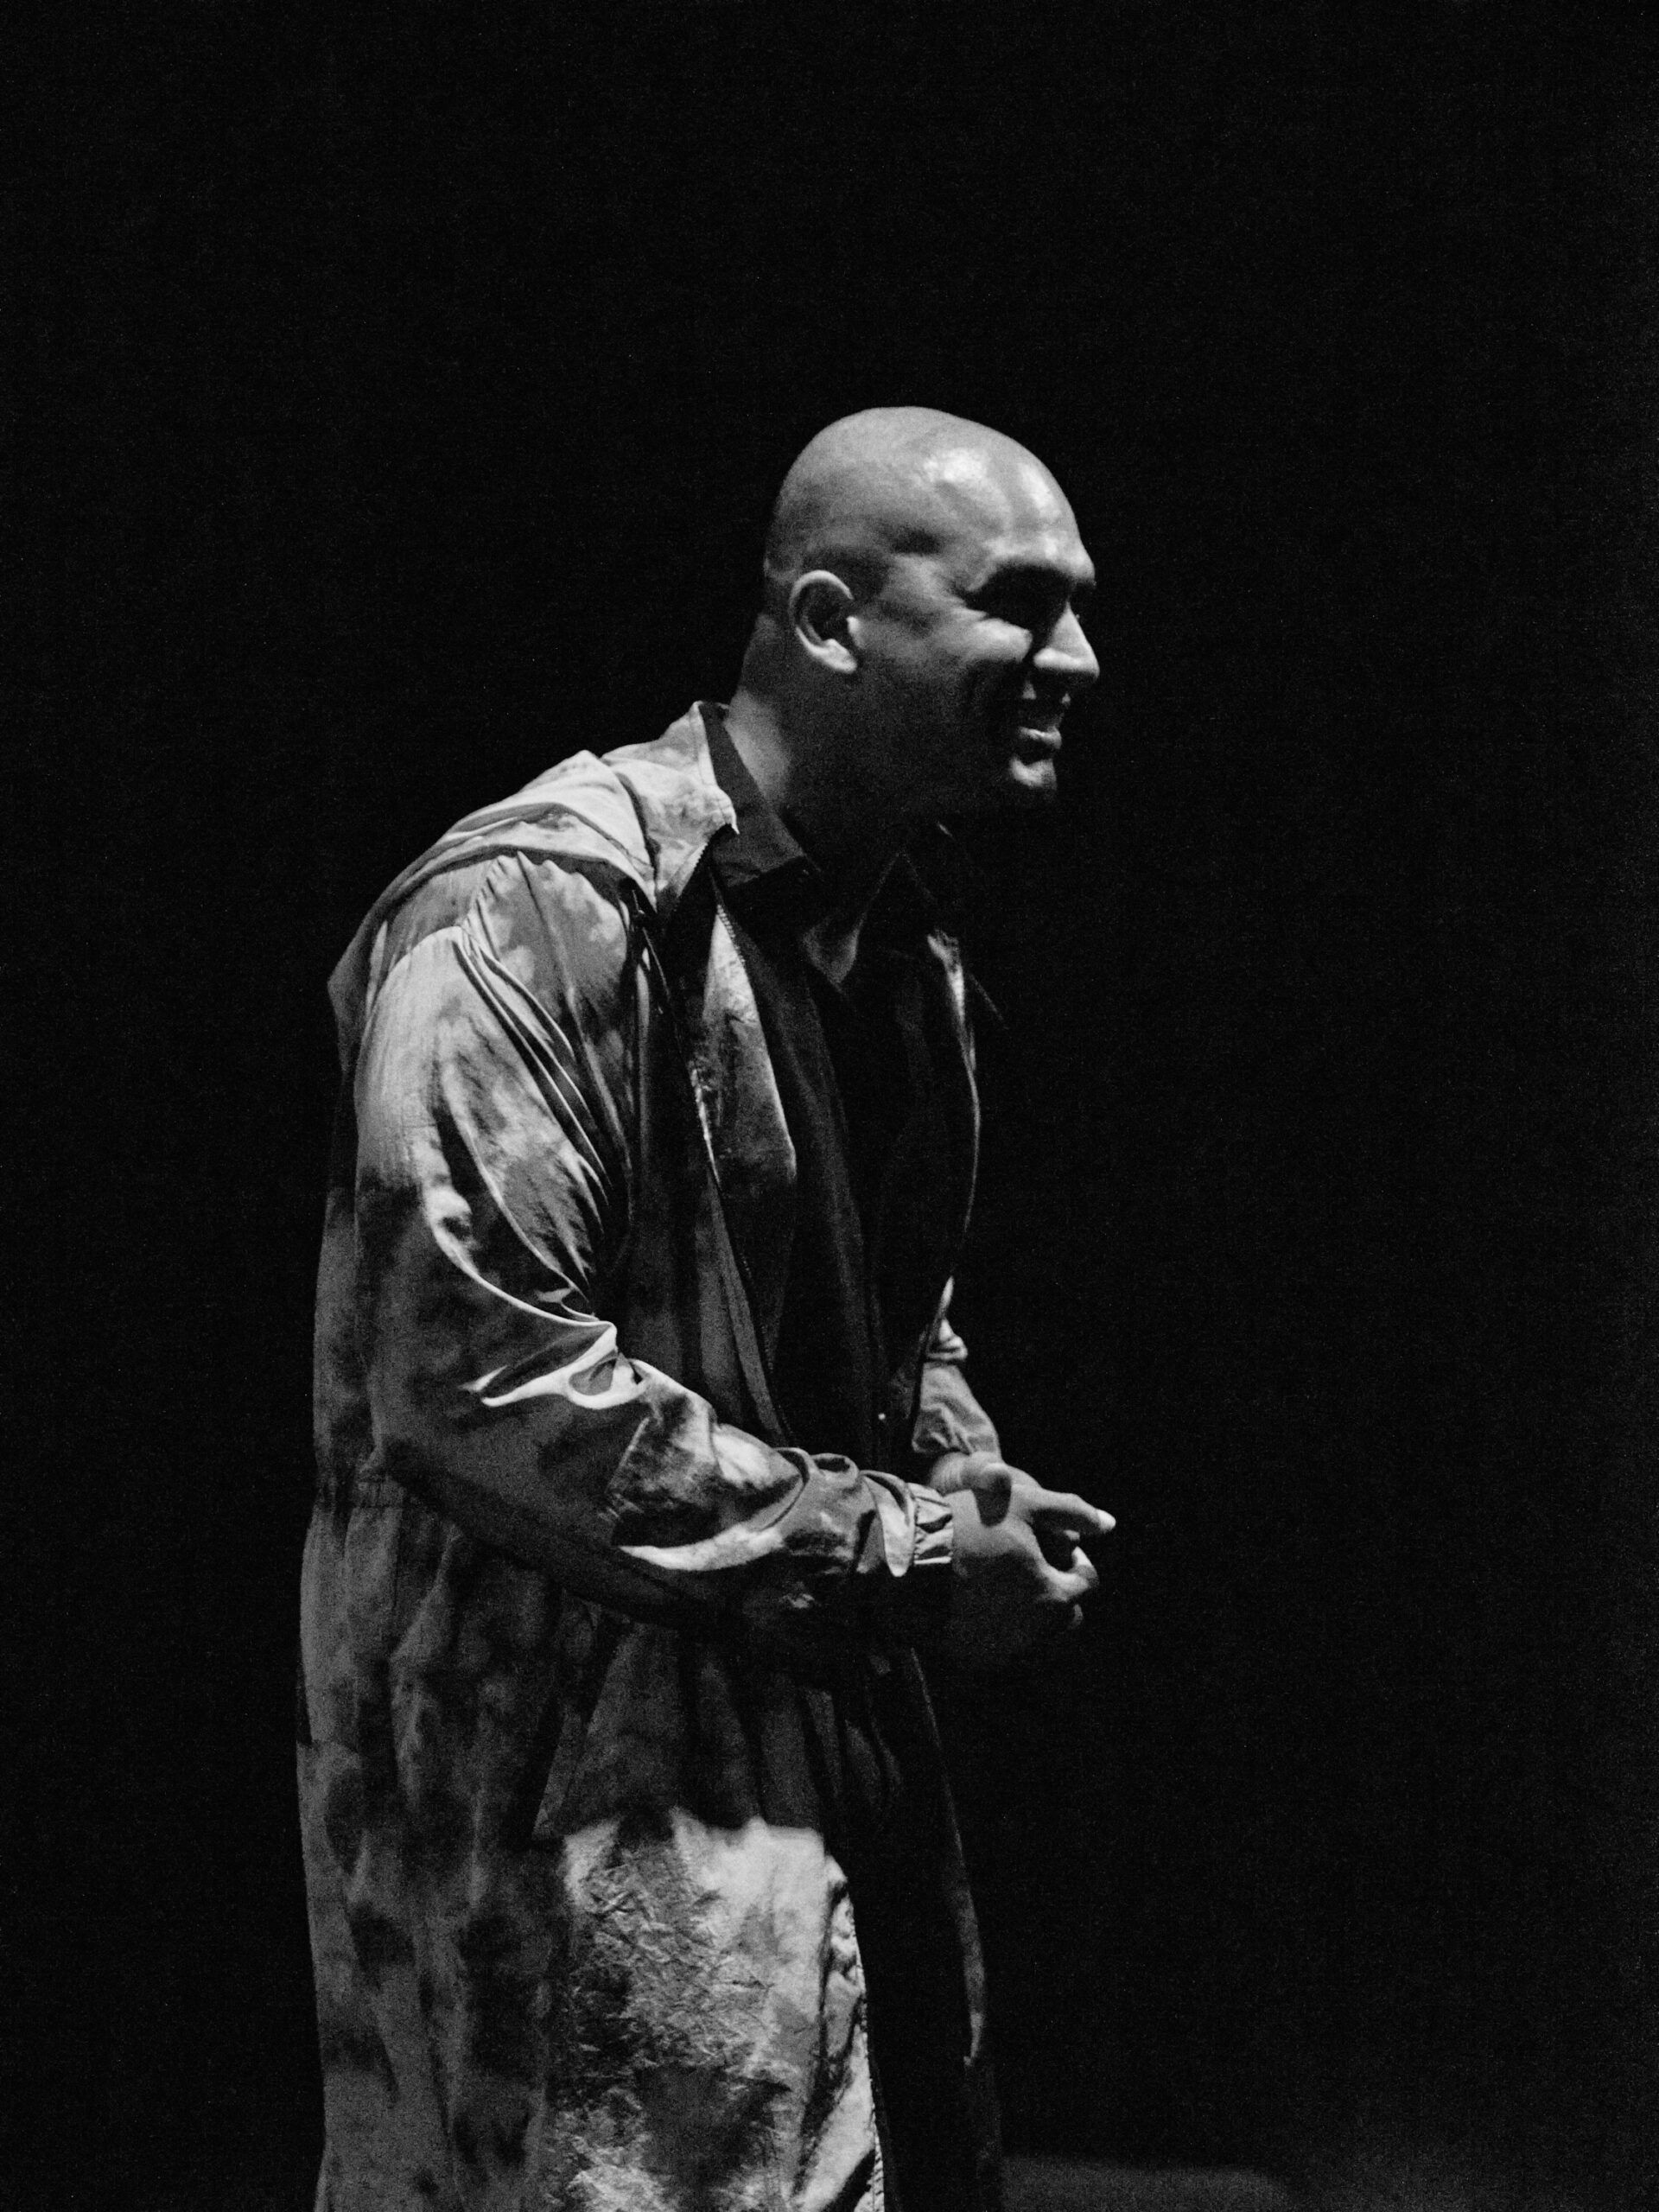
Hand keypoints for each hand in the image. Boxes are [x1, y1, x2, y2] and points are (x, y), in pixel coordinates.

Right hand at [930, 1455, 1114, 1672]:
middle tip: (1029, 1564)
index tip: (1050, 1541)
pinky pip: (1002, 1645)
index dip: (1072, 1557)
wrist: (903, 1561)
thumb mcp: (1023, 1503)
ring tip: (1005, 1583)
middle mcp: (1034, 1632)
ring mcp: (1003, 1649)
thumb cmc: (967, 1525)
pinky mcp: (974, 1658)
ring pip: (1036, 1634)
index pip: (1085, 1581)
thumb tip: (1110, 1524)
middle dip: (1057, 1591)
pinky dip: (999, 1627)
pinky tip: (979, 1600)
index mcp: (1053, 1595)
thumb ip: (1071, 1511)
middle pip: (1065, 1615)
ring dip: (1031, 1612)